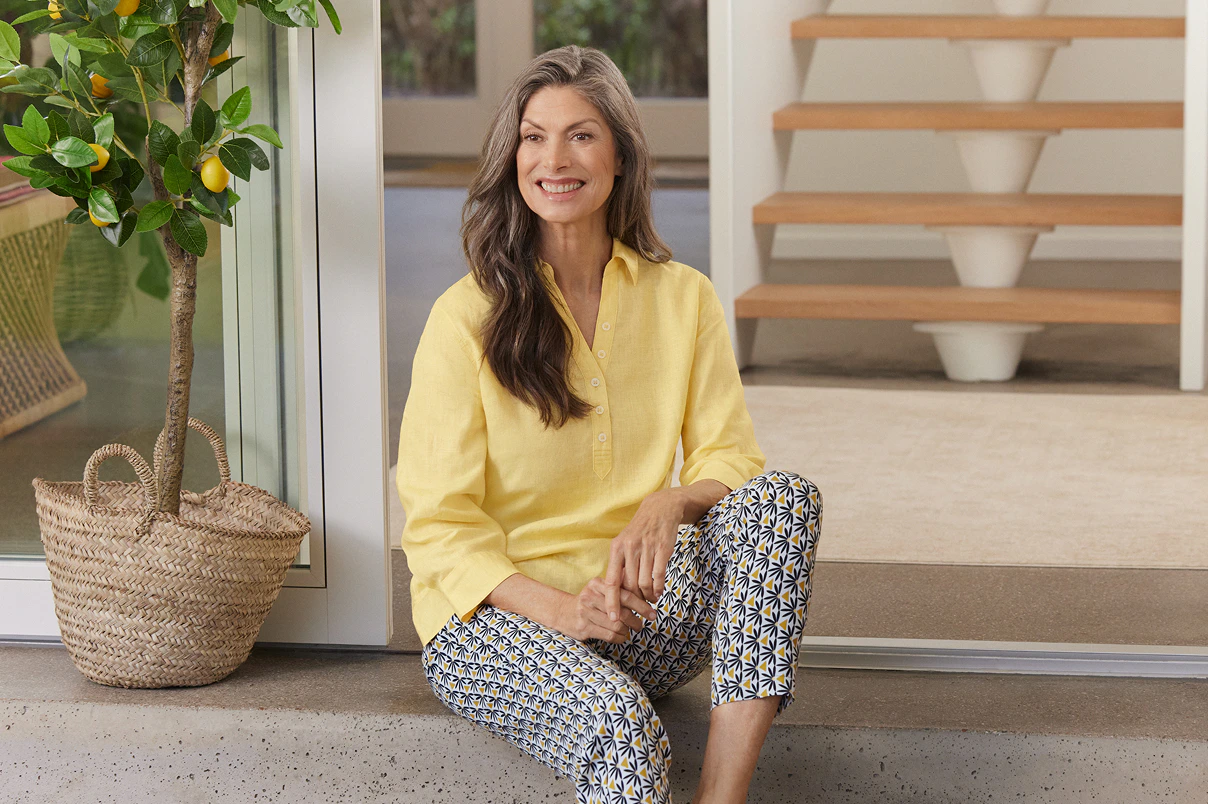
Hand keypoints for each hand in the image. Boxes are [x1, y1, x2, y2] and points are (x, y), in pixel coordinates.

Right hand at [558, 578, 658, 643]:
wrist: (562, 612)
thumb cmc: (589, 601)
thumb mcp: (600, 588)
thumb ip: (618, 585)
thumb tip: (644, 583)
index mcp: (598, 583)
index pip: (625, 594)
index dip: (642, 605)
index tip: (653, 613)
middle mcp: (591, 596)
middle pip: (623, 611)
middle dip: (637, 620)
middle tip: (643, 624)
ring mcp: (586, 612)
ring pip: (617, 626)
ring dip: (628, 631)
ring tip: (630, 630)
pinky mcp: (584, 627)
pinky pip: (610, 635)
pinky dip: (620, 638)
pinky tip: (622, 636)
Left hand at [602, 490, 683, 622]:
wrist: (660, 508)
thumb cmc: (640, 531)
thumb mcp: (625, 543)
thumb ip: (620, 565)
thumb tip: (616, 591)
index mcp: (617, 548)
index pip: (611, 581)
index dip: (611, 602)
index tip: (613, 618)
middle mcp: (630, 548)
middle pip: (630, 586)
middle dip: (634, 602)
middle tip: (638, 609)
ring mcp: (647, 548)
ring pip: (644, 583)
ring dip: (648, 596)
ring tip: (650, 600)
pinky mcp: (663, 549)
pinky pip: (659, 576)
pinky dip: (658, 588)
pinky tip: (658, 592)